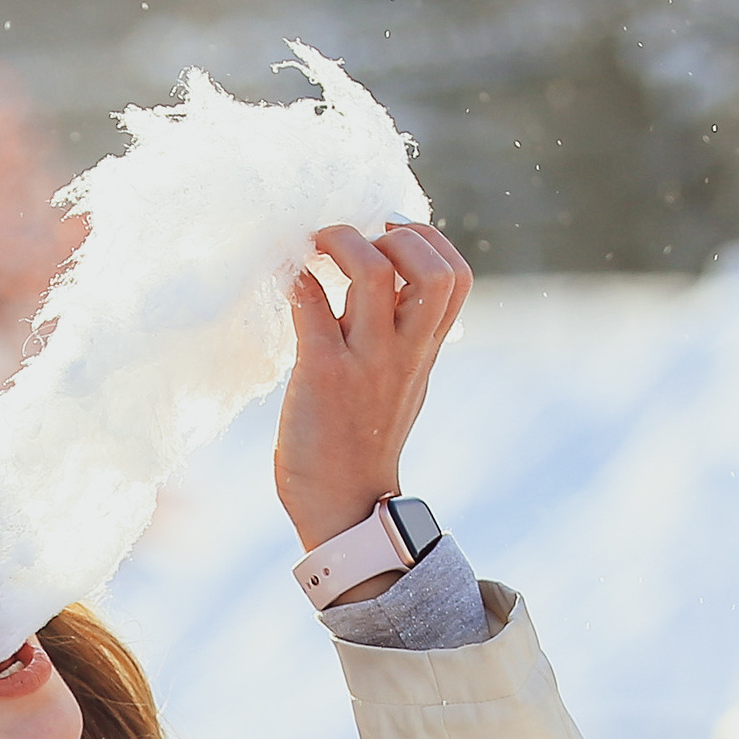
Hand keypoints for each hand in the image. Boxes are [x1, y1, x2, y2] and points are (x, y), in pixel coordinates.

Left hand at [274, 221, 473, 592]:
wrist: (344, 507)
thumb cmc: (361, 443)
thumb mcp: (399, 383)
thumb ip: (399, 336)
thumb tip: (378, 285)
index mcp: (425, 350)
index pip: (455, 277)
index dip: (427, 240)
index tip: (390, 231)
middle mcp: (404, 351)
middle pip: (434, 270)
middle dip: (395, 235)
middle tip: (355, 236)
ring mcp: (365, 362)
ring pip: (373, 275)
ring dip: (341, 243)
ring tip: (313, 245)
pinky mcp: (322, 375)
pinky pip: (310, 307)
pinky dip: (295, 280)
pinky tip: (282, 279)